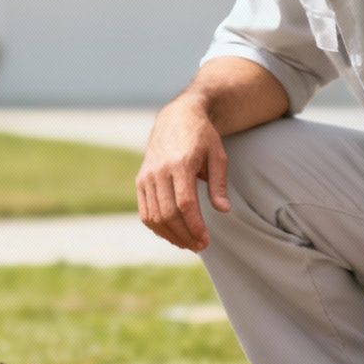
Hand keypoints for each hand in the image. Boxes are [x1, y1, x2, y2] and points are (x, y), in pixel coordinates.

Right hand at [137, 97, 229, 251]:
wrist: (176, 117)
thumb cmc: (202, 137)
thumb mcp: (218, 155)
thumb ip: (219, 184)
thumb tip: (223, 210)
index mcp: (180, 163)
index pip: (184, 203)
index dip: (194, 225)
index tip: (206, 240)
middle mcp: (159, 170)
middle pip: (168, 213)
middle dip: (185, 235)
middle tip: (201, 246)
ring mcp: (147, 176)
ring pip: (154, 216)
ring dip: (171, 235)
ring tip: (188, 244)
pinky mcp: (141, 180)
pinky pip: (145, 211)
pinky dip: (157, 228)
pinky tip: (173, 234)